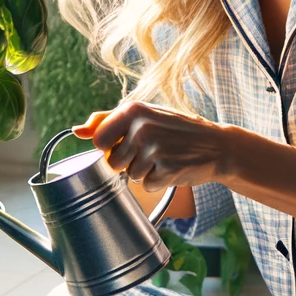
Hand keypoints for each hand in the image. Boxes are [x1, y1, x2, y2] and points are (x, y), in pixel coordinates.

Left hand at [73, 101, 232, 191]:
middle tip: (153, 150)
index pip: (98, 140)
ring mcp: (154, 150)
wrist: (218, 146)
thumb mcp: (145, 115)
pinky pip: (148, 185)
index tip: (128, 142)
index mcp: (133, 110)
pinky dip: (159, 181)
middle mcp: (141, 128)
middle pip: (113, 162)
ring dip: (146, 172)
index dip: (111, 147)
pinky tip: (173, 167)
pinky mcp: (166, 170)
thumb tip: (78, 130)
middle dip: (129, 162)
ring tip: (165, 157)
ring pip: (130, 175)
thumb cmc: (177, 129)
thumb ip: (108, 121)